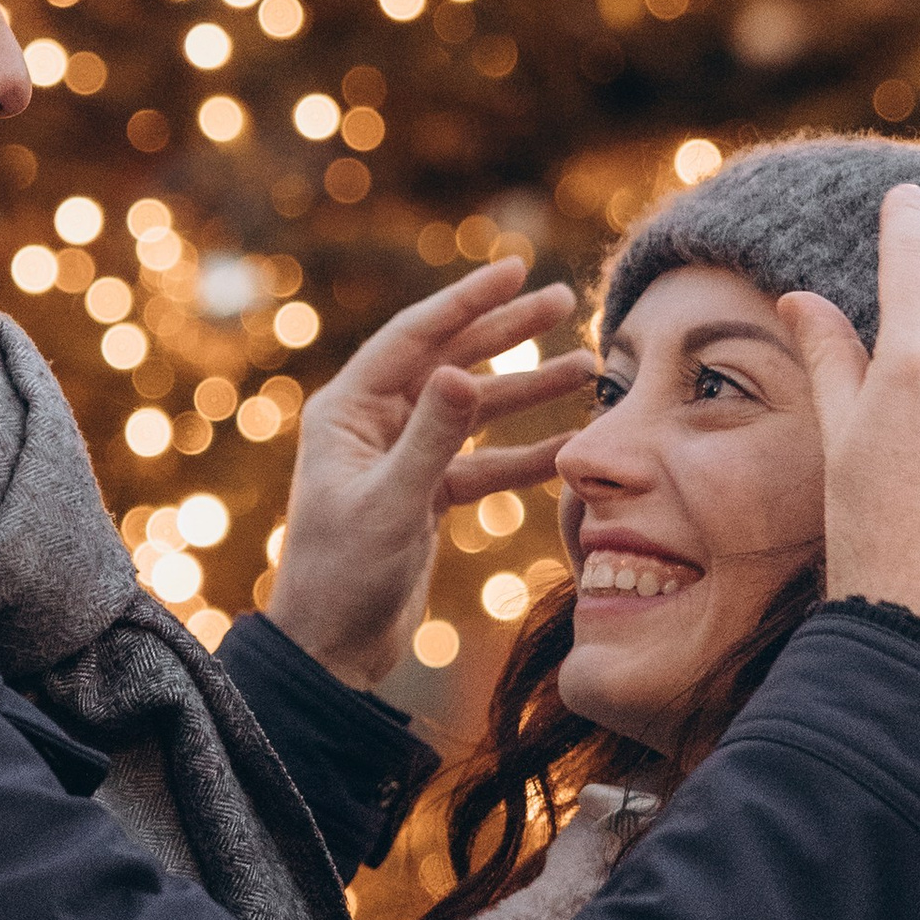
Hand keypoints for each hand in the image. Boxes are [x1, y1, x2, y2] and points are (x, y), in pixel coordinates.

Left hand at [265, 257, 588, 689]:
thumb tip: (462, 371)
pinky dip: (525, 457)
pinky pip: (483, 464)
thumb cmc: (344, 576)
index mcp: (348, 411)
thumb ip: (431, 438)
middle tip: (565, 301)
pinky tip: (573, 447)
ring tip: (586, 369)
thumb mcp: (393, 504)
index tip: (516, 269)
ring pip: (475, 412)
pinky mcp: (424, 497)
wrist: (333, 651)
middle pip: (450, 361)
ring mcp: (402, 459)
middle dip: (508, 332)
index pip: (415, 336)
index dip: (467, 301)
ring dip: (527, 392)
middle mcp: (373, 425)